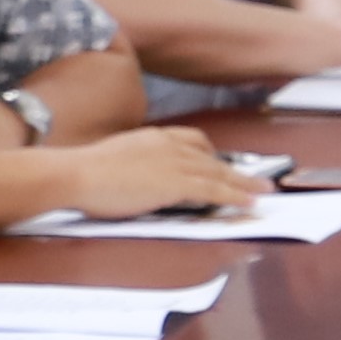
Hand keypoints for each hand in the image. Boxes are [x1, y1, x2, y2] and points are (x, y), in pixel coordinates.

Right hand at [63, 128, 258, 220]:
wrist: (77, 173)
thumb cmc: (84, 172)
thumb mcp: (114, 160)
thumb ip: (134, 166)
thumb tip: (138, 179)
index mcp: (152, 137)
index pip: (191, 140)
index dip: (210, 154)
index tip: (221, 162)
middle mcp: (168, 144)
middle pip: (210, 156)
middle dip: (235, 170)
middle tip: (255, 179)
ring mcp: (173, 162)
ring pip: (218, 173)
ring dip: (244, 184)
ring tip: (263, 192)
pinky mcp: (175, 183)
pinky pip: (214, 190)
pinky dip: (234, 196)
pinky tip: (247, 202)